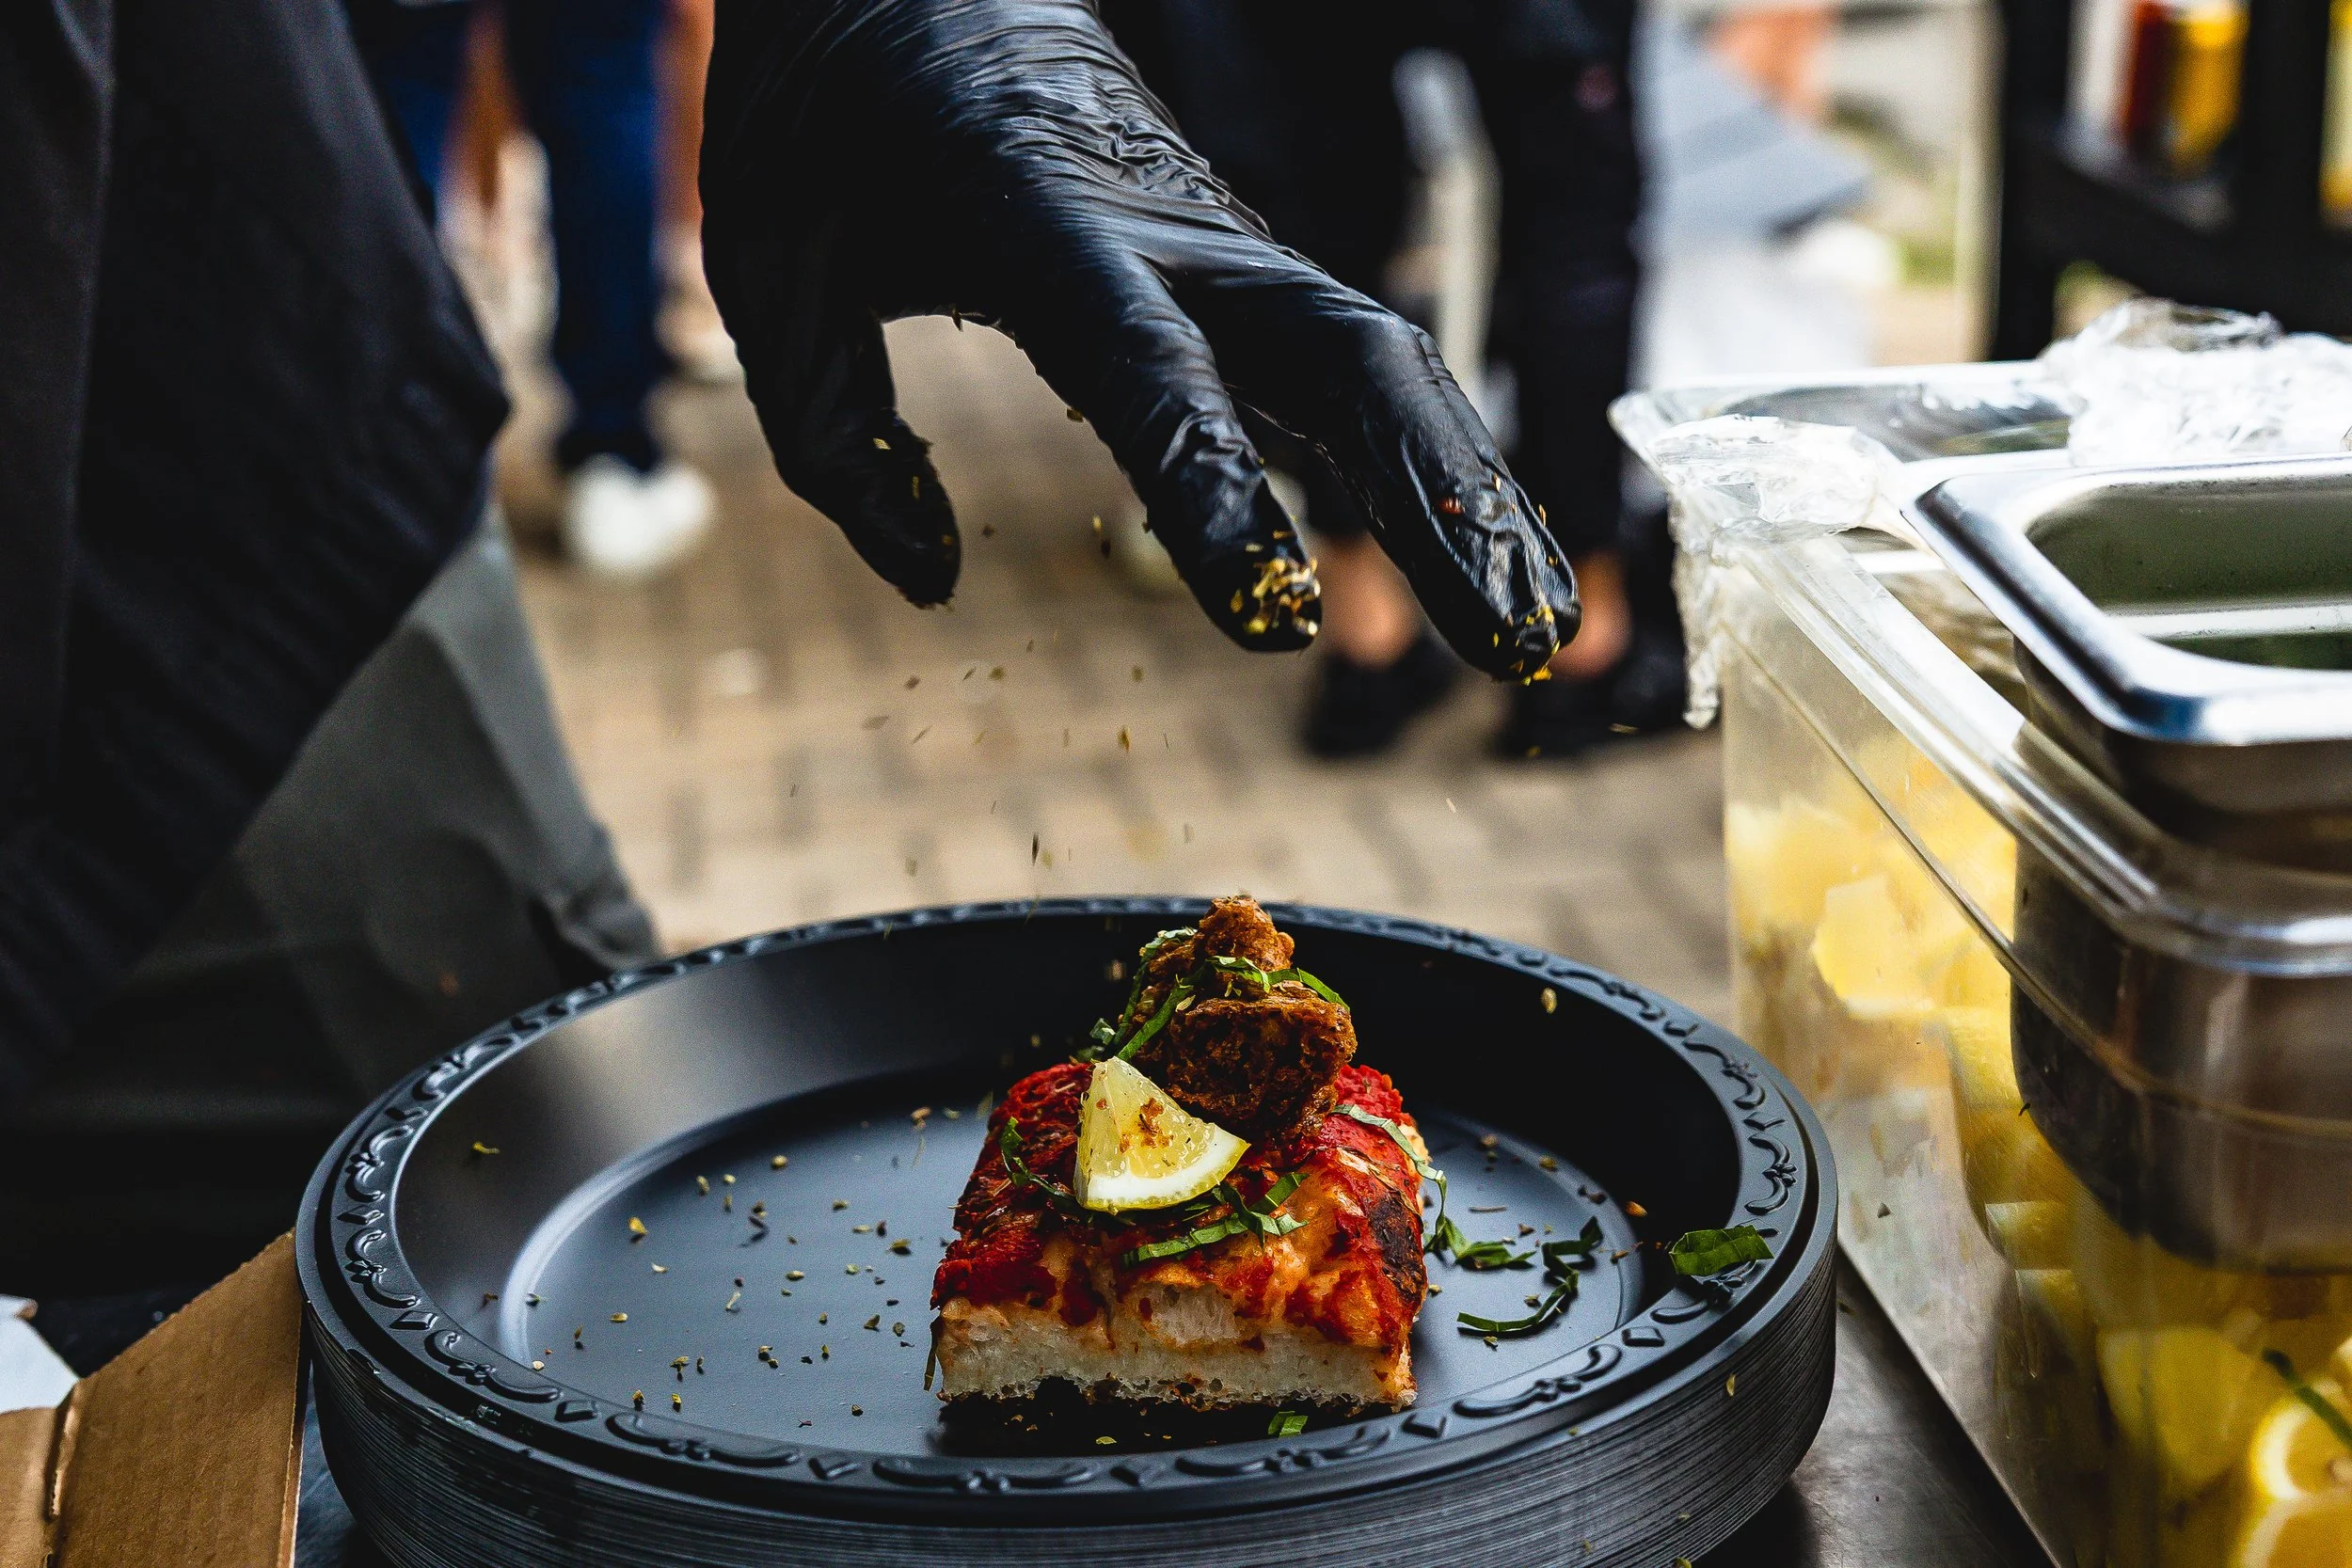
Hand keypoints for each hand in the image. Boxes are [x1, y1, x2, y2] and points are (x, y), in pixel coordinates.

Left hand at [700, 0, 1575, 675]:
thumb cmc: (827, 115)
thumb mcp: (777, 272)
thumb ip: (840, 447)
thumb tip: (934, 584)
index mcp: (1043, 225)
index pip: (1150, 365)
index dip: (1212, 487)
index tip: (1268, 613)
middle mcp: (1171, 234)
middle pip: (1349, 355)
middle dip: (1438, 502)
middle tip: (1510, 644)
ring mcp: (1227, 248)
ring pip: (1385, 360)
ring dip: (1470, 496)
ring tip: (1534, 636)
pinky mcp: (1242, 268)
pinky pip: (1356, 365)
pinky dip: (1426, 463)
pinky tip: (1478, 554)